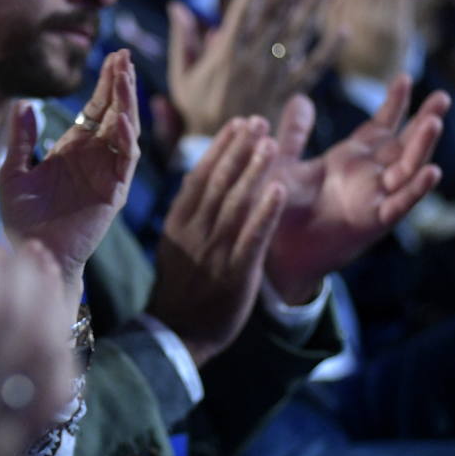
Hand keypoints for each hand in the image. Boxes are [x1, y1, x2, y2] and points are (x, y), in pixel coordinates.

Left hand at [0, 49, 139, 277]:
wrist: (32, 253)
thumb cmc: (22, 218)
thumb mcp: (13, 172)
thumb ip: (21, 141)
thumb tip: (24, 105)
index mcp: (73, 149)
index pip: (96, 108)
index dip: (106, 83)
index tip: (113, 55)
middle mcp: (94, 157)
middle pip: (115, 112)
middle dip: (122, 84)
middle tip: (125, 55)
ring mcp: (106, 174)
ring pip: (126, 132)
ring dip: (127, 105)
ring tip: (126, 77)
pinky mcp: (112, 193)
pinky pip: (125, 163)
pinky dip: (124, 141)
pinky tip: (120, 121)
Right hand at [147, 117, 287, 365]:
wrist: (176, 334)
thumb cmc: (179, 288)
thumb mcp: (174, 244)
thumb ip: (188, 213)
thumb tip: (197, 178)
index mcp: (178, 223)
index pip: (200, 176)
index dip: (221, 148)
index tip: (239, 123)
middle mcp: (194, 232)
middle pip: (218, 182)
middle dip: (240, 149)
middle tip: (259, 121)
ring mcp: (214, 252)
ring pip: (236, 203)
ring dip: (254, 170)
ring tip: (272, 143)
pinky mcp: (235, 273)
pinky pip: (252, 238)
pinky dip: (266, 213)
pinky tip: (280, 189)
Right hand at [168, 0, 337, 136]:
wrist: (221, 150)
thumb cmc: (197, 111)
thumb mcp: (182, 77)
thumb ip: (183, 41)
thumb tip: (176, 7)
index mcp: (225, 55)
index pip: (243, 12)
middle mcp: (252, 61)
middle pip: (274, 17)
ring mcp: (273, 77)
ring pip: (295, 37)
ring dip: (311, 10)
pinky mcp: (288, 92)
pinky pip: (312, 69)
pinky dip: (328, 51)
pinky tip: (342, 31)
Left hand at [264, 76, 448, 303]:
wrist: (272, 252)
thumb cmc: (279, 209)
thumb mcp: (285, 164)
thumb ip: (294, 134)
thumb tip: (299, 98)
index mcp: (350, 160)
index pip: (379, 126)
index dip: (393, 104)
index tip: (405, 77)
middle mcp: (368, 177)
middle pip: (404, 143)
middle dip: (423, 120)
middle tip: (443, 96)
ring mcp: (374, 199)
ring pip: (406, 169)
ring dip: (422, 147)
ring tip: (434, 121)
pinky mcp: (372, 223)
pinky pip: (399, 205)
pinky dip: (415, 189)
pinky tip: (431, 171)